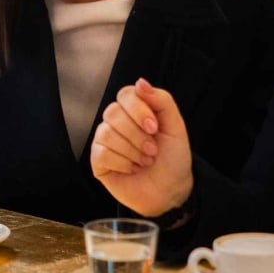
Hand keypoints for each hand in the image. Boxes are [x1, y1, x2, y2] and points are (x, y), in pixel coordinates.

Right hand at [90, 78, 193, 216]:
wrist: (170, 190)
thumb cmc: (173, 158)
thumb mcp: (175, 126)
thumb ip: (161, 100)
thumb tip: (140, 82)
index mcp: (134, 110)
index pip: (125, 94)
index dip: (139, 110)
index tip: (154, 128)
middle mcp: (116, 122)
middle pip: (113, 113)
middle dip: (137, 134)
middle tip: (152, 150)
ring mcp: (104, 141)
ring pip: (106, 133)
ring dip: (132, 150)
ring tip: (144, 161)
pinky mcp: (98, 161)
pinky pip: (101, 153)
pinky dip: (122, 163)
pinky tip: (131, 168)